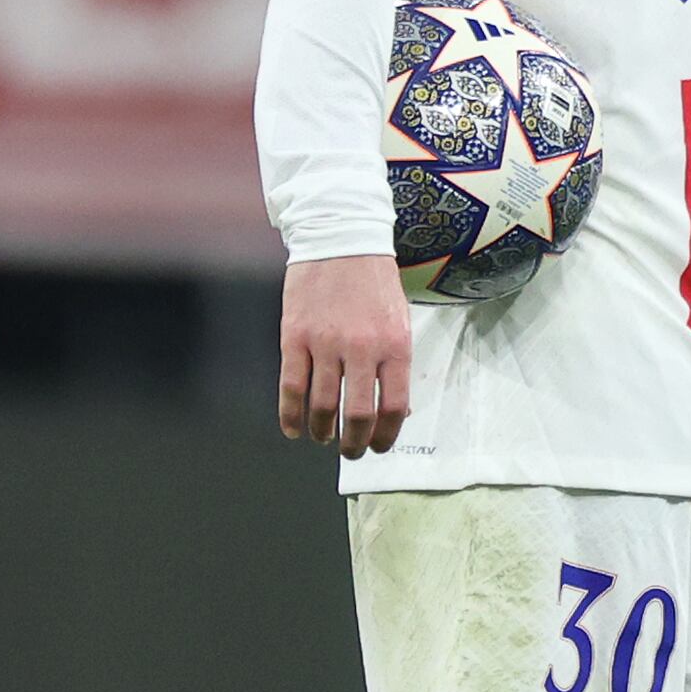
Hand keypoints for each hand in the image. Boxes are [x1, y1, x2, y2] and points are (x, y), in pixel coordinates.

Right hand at [278, 253, 411, 456]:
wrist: (341, 240)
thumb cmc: (374, 283)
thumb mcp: (400, 320)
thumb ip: (396, 363)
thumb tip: (396, 408)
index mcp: (395, 345)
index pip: (394, 406)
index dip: (386, 435)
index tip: (379, 446)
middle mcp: (362, 348)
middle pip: (357, 414)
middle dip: (354, 443)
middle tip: (351, 452)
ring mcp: (325, 343)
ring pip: (321, 405)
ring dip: (322, 431)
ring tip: (324, 438)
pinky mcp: (294, 337)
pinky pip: (290, 387)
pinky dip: (290, 415)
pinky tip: (293, 428)